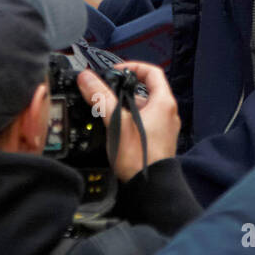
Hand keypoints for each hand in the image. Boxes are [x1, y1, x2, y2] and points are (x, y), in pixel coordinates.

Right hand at [76, 61, 179, 182]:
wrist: (150, 188)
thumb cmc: (139, 155)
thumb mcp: (116, 121)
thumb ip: (101, 97)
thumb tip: (86, 78)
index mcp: (163, 103)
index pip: (152, 72)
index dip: (133, 67)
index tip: (116, 72)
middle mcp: (168, 114)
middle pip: (146, 91)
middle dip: (124, 90)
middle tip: (107, 93)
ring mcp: (164, 129)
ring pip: (143, 109)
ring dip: (125, 107)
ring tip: (107, 113)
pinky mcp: (158, 142)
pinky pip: (144, 124)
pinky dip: (130, 121)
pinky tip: (115, 130)